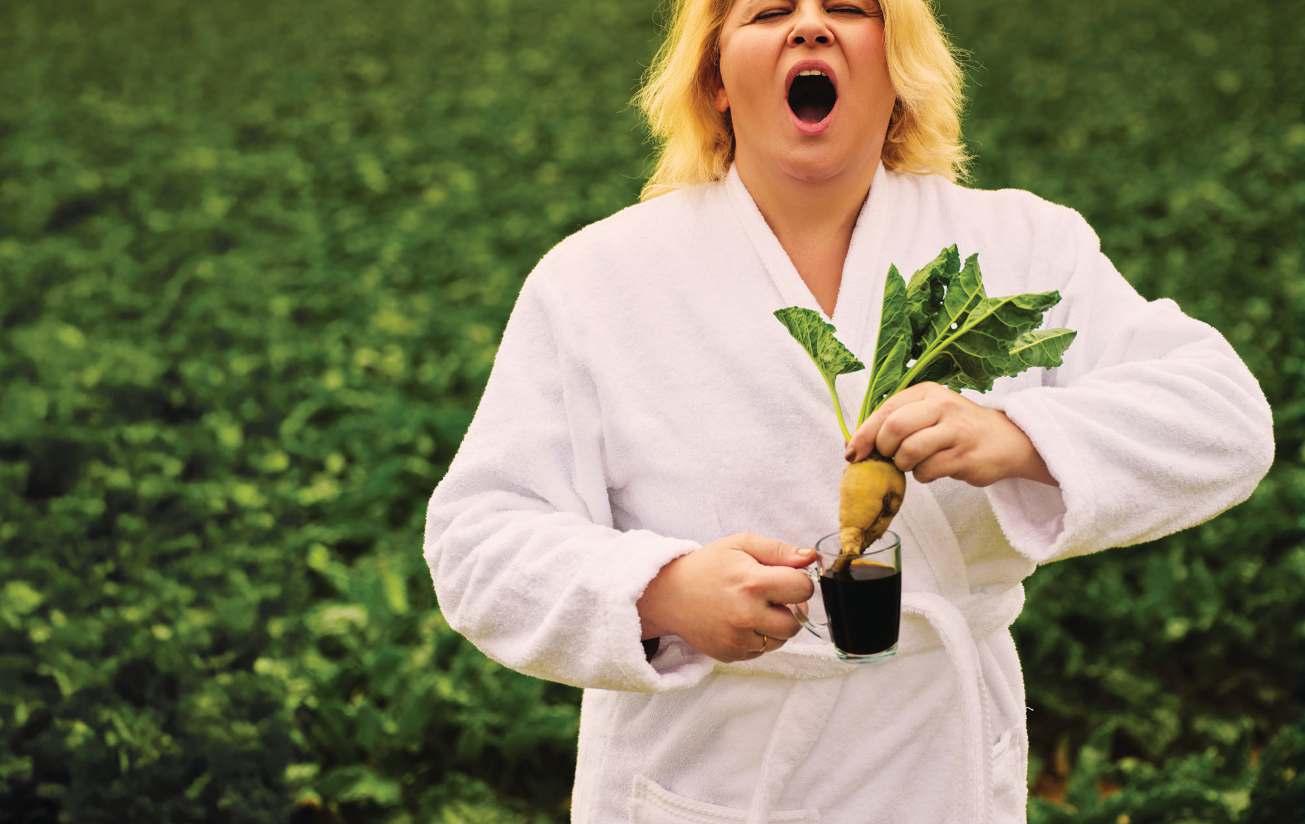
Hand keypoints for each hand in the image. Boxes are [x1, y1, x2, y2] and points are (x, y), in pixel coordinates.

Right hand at [636, 532, 817, 662]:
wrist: (669, 594)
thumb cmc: (708, 566)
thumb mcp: (740, 545)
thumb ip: (778, 550)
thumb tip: (811, 558)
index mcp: (753, 583)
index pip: (803, 589)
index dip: (799, 581)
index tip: (785, 577)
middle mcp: (747, 615)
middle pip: (796, 622)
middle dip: (790, 608)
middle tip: (770, 595)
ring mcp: (738, 639)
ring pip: (781, 639)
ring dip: (775, 625)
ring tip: (753, 607)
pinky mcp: (731, 654)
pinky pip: (762, 650)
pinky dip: (758, 637)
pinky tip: (741, 621)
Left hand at [844, 382, 1056, 487]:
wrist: (1009, 440)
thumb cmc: (959, 428)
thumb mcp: (930, 413)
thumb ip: (898, 421)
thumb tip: (857, 446)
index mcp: (927, 392)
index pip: (885, 410)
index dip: (864, 434)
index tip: (852, 453)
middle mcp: (942, 406)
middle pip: (894, 428)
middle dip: (883, 449)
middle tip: (890, 457)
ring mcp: (955, 430)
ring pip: (909, 452)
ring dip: (904, 465)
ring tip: (916, 462)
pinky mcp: (964, 456)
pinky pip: (926, 471)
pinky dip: (923, 475)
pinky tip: (935, 468)